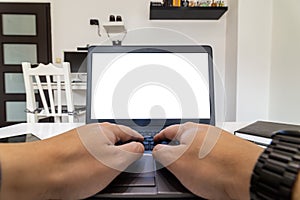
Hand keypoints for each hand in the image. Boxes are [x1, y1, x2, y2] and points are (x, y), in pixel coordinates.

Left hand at [0, 122, 143, 199]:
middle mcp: (92, 131)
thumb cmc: (70, 168)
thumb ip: (132, 152)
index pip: (131, 133)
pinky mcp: (67, 149)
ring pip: (100, 147)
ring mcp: (79, 139)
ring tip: (106, 171)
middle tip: (127, 164)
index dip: (140, 142)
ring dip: (106, 157)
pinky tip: (88, 172)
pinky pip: (87, 154)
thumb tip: (140, 147)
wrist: (34, 173)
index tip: (144, 147)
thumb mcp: (113, 162)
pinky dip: (91, 162)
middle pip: (115, 140)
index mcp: (107, 130)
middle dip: (122, 151)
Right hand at [152, 122, 262, 199]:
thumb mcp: (177, 162)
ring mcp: (221, 140)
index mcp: (190, 130)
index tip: (156, 142)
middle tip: (172, 158)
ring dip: (193, 154)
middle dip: (177, 147)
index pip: (169, 130)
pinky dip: (208, 161)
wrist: (251, 175)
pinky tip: (210, 171)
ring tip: (191, 168)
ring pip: (201, 146)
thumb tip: (157, 150)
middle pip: (186, 136)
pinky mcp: (233, 150)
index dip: (159, 137)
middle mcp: (207, 131)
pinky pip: (214, 154)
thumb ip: (162, 153)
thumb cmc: (217, 168)